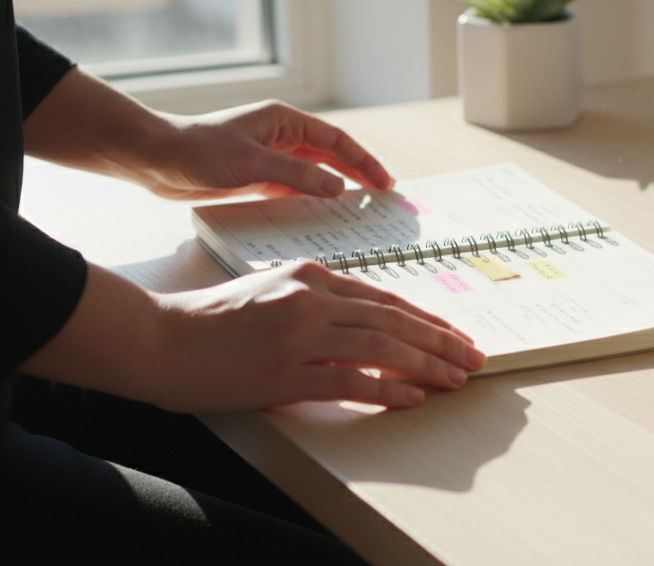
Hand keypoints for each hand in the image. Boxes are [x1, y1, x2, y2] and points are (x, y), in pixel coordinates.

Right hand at [23, 263, 485, 412]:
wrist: (160, 339)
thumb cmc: (212, 319)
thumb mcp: (270, 290)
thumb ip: (316, 299)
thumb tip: (364, 320)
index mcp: (310, 276)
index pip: (385, 298)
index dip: (426, 319)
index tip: (454, 335)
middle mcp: (312, 299)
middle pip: (395, 320)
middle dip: (441, 341)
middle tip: (473, 357)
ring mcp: (300, 336)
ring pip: (383, 348)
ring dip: (427, 365)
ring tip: (457, 378)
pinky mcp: (285, 373)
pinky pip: (351, 382)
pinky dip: (388, 390)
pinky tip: (414, 397)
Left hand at [145, 99, 394, 199]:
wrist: (155, 159)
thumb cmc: (199, 152)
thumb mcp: (254, 164)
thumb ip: (298, 176)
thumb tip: (337, 186)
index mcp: (285, 122)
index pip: (337, 141)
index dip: (364, 161)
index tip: (384, 182)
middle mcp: (282, 137)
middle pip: (331, 156)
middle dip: (358, 173)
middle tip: (382, 195)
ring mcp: (271, 158)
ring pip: (314, 173)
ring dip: (337, 188)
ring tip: (360, 207)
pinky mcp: (257, 177)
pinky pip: (294, 188)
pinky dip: (311, 199)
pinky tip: (323, 214)